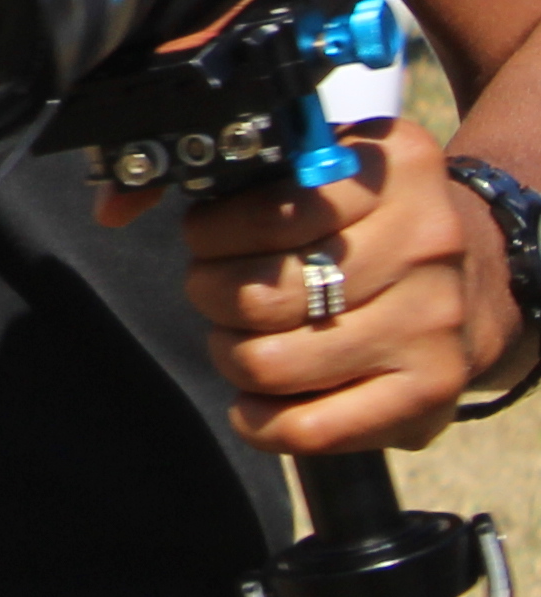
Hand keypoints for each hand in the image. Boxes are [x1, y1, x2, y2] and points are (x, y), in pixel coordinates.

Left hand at [120, 121, 517, 457]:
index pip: (268, 212)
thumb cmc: (374, 221)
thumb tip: (112, 204)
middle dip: (211, 296)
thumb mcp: (323, 168)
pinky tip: (257, 400)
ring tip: (243, 339)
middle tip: (217, 291)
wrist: (483, 277)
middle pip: (260, 294)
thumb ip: (223, 174)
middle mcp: (423, 244)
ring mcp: (432, 324)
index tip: (204, 238)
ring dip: (232, 356)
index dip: (212, 233)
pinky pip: (313, 428)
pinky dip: (262, 421)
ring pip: (273, 363)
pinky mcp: (429, 394)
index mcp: (391, 170)